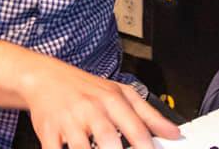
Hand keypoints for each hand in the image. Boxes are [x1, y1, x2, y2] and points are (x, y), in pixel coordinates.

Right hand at [19, 59, 180, 148]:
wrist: (45, 77)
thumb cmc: (85, 88)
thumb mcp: (120, 93)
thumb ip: (148, 115)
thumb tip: (173, 133)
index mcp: (112, 100)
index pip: (136, 129)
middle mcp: (91, 110)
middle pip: (108, 140)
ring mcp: (69, 121)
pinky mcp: (49, 132)